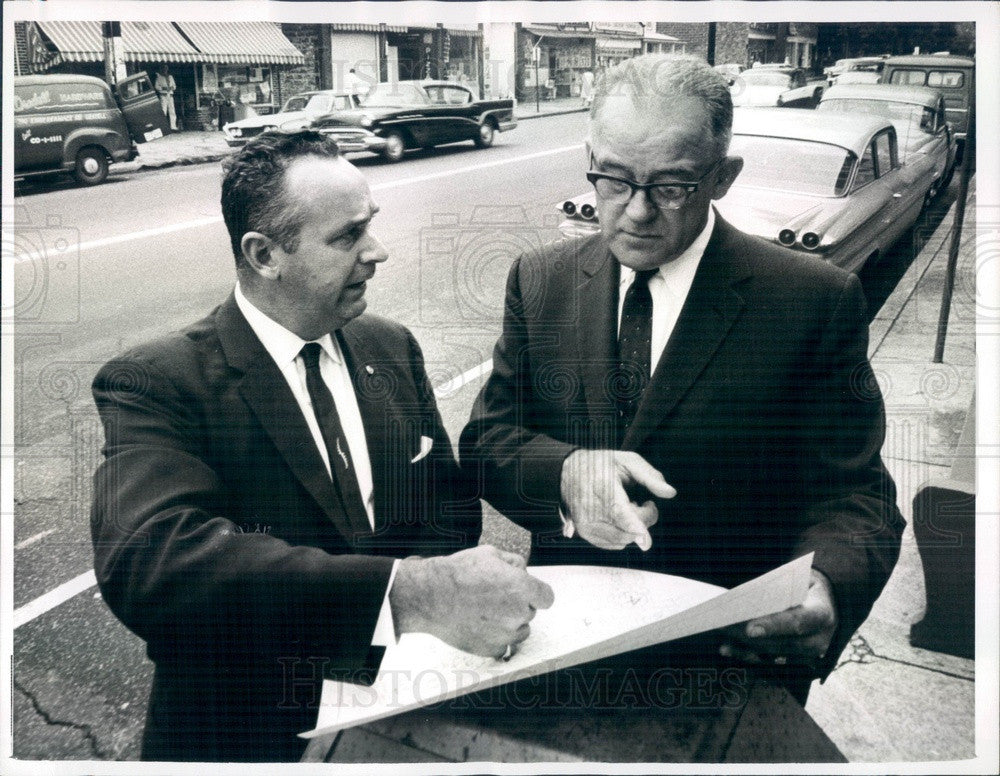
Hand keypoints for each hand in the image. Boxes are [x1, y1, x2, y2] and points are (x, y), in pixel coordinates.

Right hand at [390, 545, 553, 657]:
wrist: (431, 595)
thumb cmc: (458, 573)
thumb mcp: (490, 553)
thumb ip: (513, 562)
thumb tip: (522, 570)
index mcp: (522, 588)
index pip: (547, 598)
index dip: (537, 594)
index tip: (528, 594)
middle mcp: (518, 613)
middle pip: (530, 612)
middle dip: (517, 605)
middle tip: (494, 597)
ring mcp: (505, 634)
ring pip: (519, 631)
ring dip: (510, 623)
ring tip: (486, 611)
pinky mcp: (491, 648)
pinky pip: (503, 645)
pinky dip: (495, 637)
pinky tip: (479, 625)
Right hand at [560, 449, 675, 550]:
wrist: (568, 472)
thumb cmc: (600, 465)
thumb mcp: (627, 460)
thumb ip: (650, 476)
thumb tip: (670, 493)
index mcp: (602, 486)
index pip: (618, 511)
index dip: (633, 526)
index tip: (645, 539)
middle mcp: (590, 509)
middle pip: (628, 529)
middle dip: (643, 518)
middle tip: (640, 501)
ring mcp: (586, 524)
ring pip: (624, 539)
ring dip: (632, 527)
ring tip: (624, 507)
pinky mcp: (585, 534)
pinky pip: (615, 543)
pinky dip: (622, 533)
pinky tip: (616, 517)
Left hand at [720, 570, 837, 668]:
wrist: (825, 603)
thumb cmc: (806, 586)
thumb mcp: (799, 580)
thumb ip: (780, 589)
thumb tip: (748, 596)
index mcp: (822, 615)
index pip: (798, 622)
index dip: (774, 626)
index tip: (750, 629)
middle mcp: (818, 641)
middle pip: (780, 643)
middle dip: (750, 638)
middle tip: (724, 628)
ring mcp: (807, 656)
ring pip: (771, 655)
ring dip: (744, 647)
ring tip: (721, 637)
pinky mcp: (795, 663)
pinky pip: (767, 661)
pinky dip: (746, 654)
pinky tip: (727, 648)